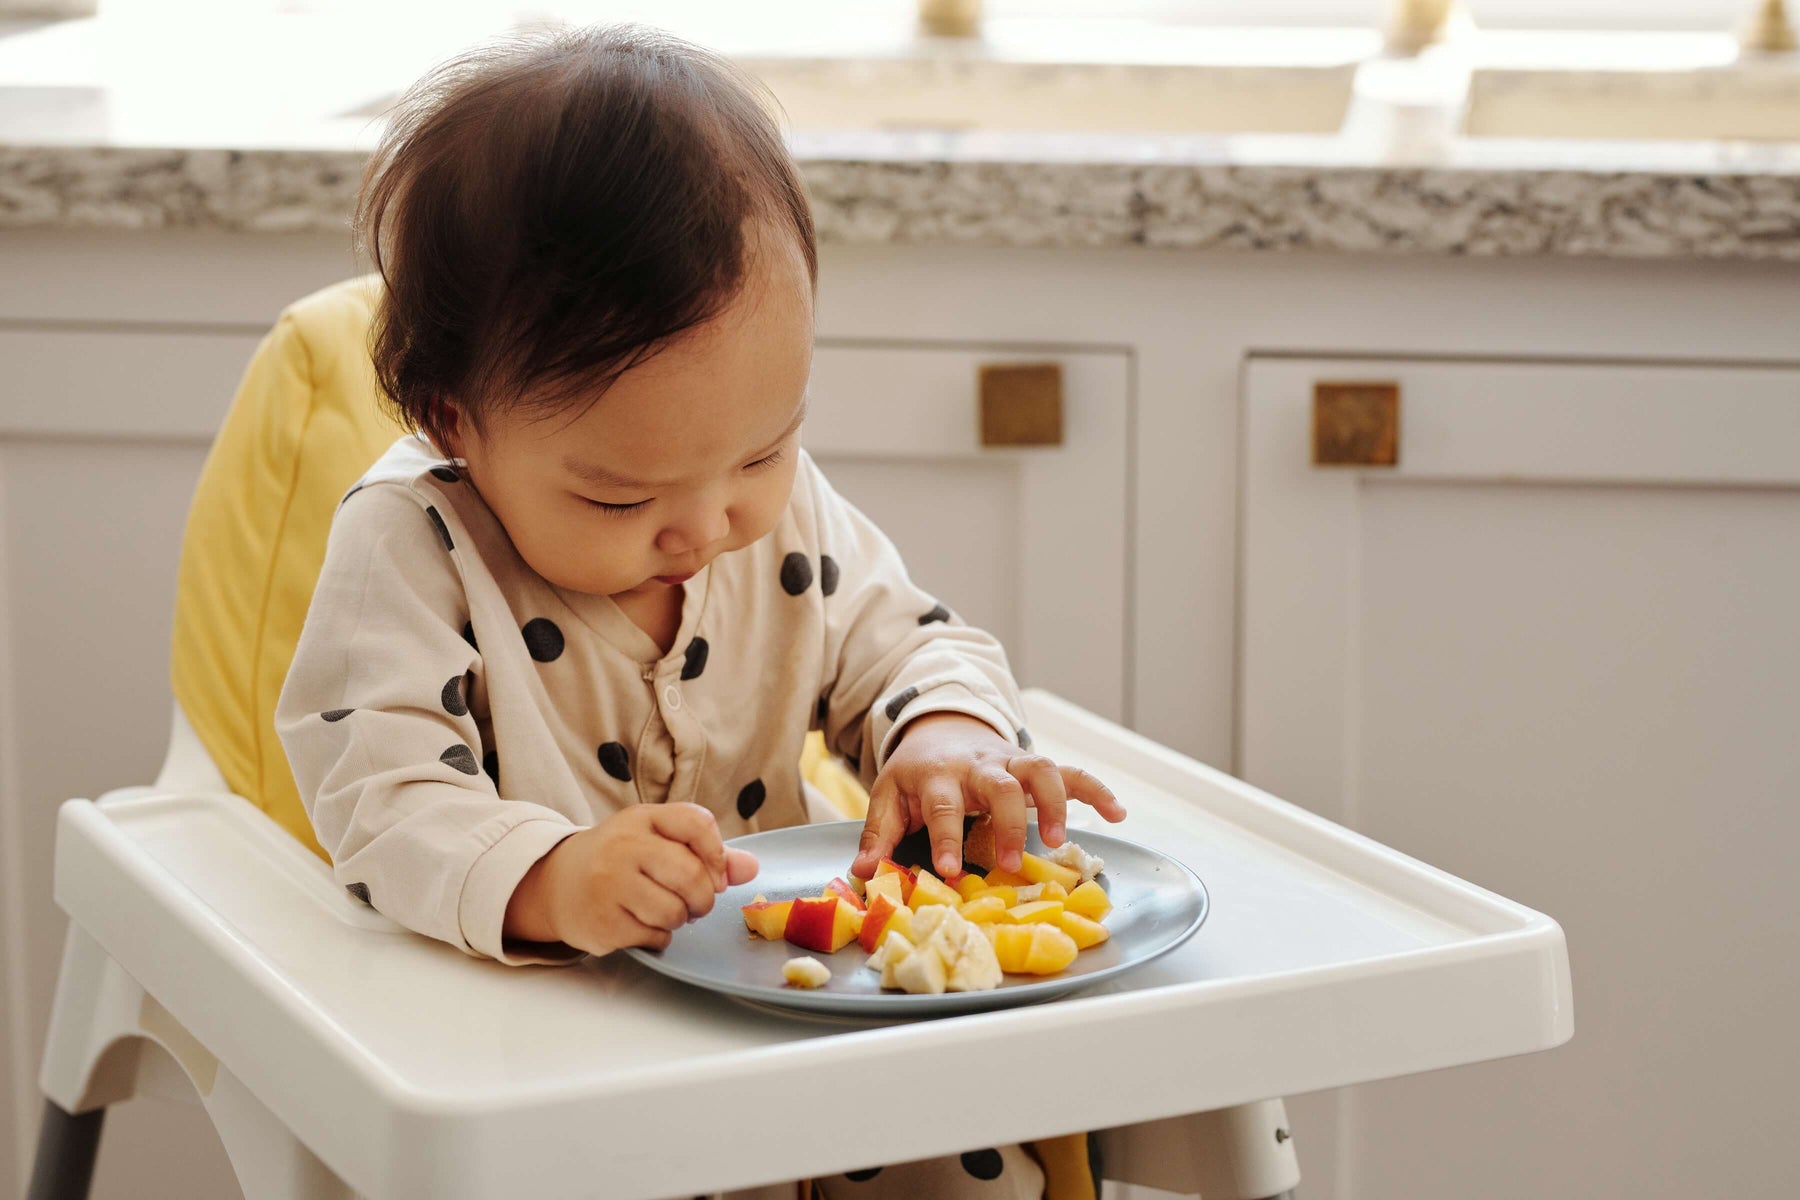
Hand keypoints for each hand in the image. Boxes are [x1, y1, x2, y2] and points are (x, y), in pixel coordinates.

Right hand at [504, 803, 757, 956]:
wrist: (557, 883)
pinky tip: (641, 925)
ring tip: (664, 912)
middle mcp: (623, 846)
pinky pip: (654, 937)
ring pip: (674, 911)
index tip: (716, 873)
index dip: (717, 854)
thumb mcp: (657, 842)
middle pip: (691, 875)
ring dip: (680, 919)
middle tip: (696, 904)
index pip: (697, 823)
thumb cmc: (620, 860)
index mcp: (642, 818)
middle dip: (704, 898)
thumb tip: (751, 868)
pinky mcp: (602, 921)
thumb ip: (706, 852)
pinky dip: (658, 937)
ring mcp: (608, 884)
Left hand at [850, 712, 1125, 879]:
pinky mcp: (1033, 766)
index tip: (952, 872)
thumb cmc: (915, 774)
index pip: (942, 806)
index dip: (946, 838)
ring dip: (1054, 802)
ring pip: (1040, 769)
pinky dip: (1097, 789)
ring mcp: (1010, 762)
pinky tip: (1117, 813)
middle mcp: (978, 765)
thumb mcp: (887, 797)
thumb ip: (877, 835)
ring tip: (1060, 840)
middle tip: (1009, 863)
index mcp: (938, 776)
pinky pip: (1072, 772)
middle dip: (1007, 822)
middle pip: (999, 785)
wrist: (938, 727)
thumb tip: (863, 873)